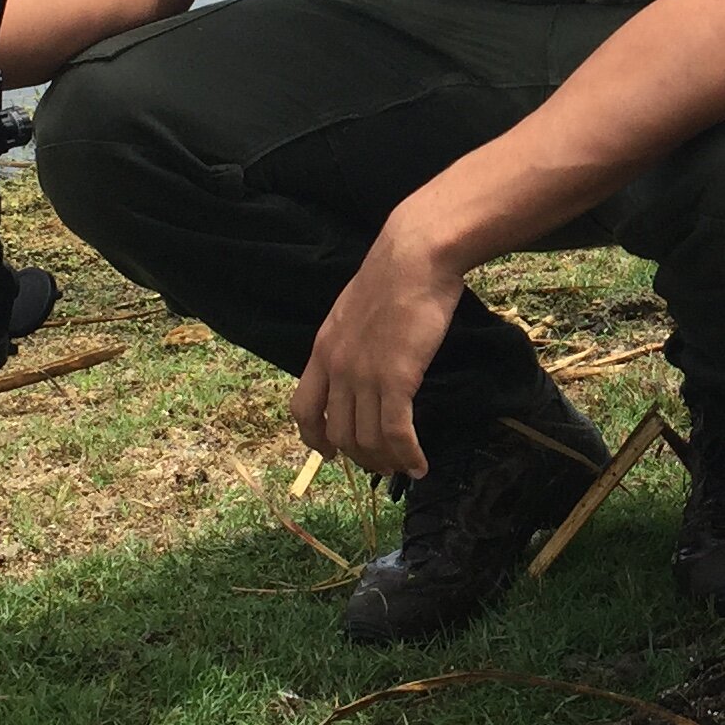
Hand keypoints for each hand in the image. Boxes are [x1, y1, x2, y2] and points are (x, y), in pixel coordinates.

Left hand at [291, 213, 467, 477]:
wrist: (414, 257)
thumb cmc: (394, 275)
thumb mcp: (354, 310)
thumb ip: (352, 341)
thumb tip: (365, 362)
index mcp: (323, 351)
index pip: (304, 409)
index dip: (314, 438)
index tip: (329, 453)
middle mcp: (337, 369)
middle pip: (338, 433)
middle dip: (360, 457)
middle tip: (382, 465)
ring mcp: (364, 376)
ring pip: (367, 439)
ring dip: (385, 461)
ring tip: (403, 467)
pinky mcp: (397, 379)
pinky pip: (396, 432)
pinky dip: (408, 455)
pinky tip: (420, 466)